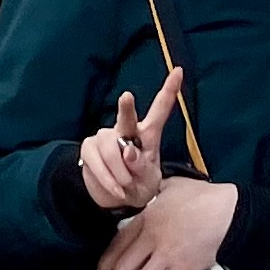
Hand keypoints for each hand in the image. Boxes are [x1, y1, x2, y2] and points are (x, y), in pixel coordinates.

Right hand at [75, 67, 181, 212]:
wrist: (115, 199)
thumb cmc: (138, 185)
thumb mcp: (147, 181)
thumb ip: (141, 167)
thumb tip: (128, 152)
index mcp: (147, 134)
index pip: (160, 110)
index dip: (169, 90)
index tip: (180, 70)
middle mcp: (126, 130)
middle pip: (126, 117)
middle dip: (126, 108)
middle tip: (127, 97)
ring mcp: (105, 137)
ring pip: (110, 149)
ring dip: (119, 173)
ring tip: (126, 186)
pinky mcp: (89, 147)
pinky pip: (97, 162)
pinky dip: (108, 180)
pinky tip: (116, 189)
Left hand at [91, 177, 237, 269]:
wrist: (227, 211)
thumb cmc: (201, 195)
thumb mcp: (171, 185)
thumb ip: (157, 190)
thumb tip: (151, 188)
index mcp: (146, 219)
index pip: (117, 244)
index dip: (106, 262)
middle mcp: (152, 239)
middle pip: (124, 268)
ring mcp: (167, 256)